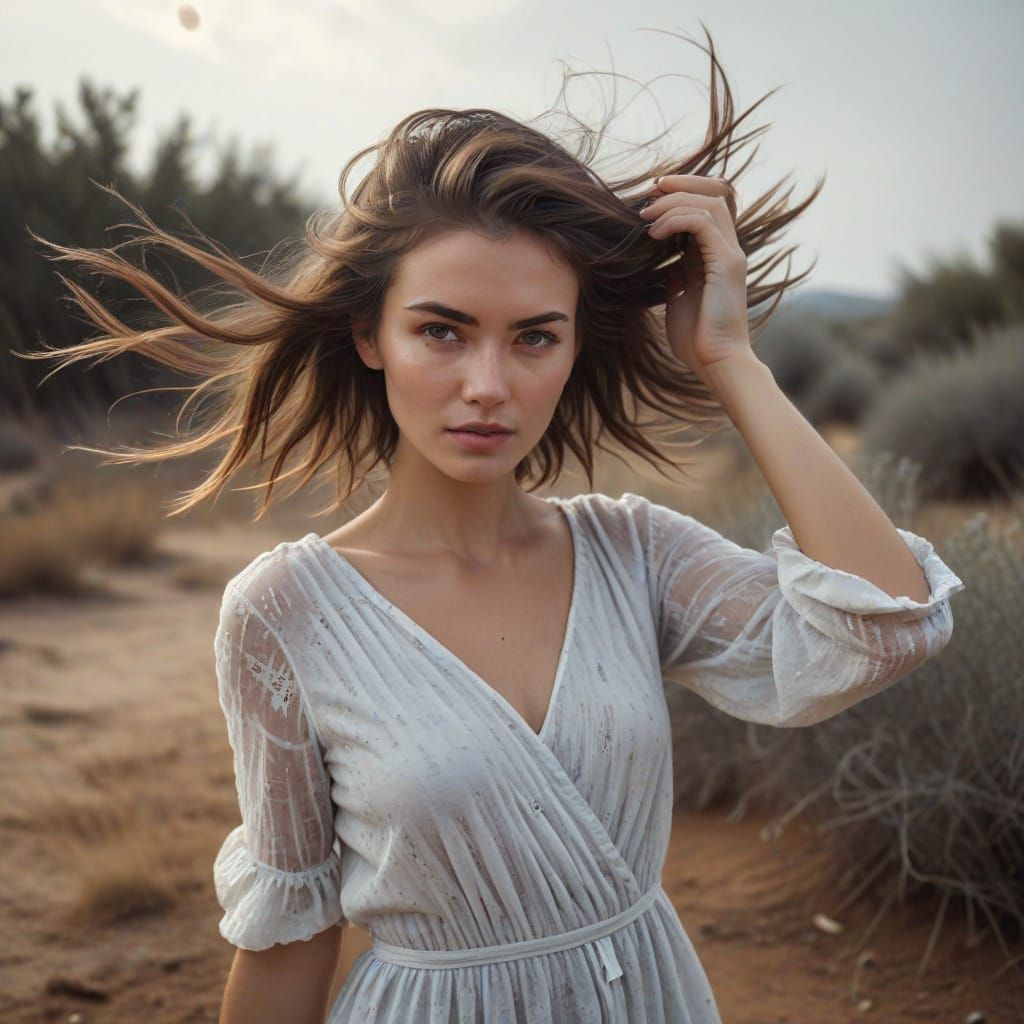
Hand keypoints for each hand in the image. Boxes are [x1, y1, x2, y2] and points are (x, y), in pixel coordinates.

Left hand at [639, 173, 752, 388]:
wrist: (715, 362)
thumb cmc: (696, 338)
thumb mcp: (679, 299)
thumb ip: (677, 276)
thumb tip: (664, 265)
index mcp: (718, 254)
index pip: (711, 203)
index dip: (685, 191)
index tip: (653, 195)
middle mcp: (730, 248)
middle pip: (716, 192)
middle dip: (680, 185)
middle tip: (649, 191)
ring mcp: (731, 254)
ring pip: (710, 203)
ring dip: (673, 202)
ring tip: (646, 216)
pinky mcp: (727, 264)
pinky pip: (703, 224)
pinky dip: (677, 220)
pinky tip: (656, 234)